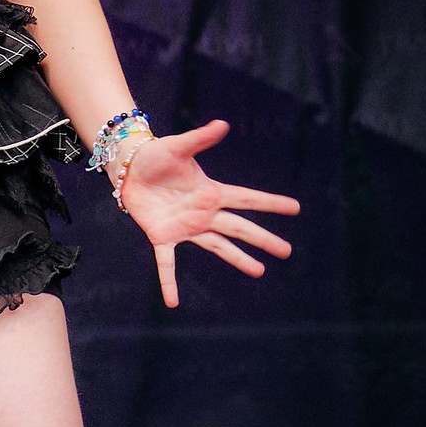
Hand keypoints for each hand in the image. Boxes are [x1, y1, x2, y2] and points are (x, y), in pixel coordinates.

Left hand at [114, 118, 299, 308]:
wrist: (130, 169)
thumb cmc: (157, 156)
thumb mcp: (179, 146)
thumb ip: (200, 138)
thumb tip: (223, 124)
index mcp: (211, 192)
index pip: (246, 199)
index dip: (270, 203)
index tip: (295, 209)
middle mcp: (204, 213)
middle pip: (239, 228)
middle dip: (263, 239)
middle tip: (287, 251)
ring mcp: (186, 227)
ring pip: (217, 247)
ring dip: (237, 259)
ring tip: (259, 271)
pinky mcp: (163, 237)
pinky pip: (167, 264)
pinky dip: (169, 283)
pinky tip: (173, 302)